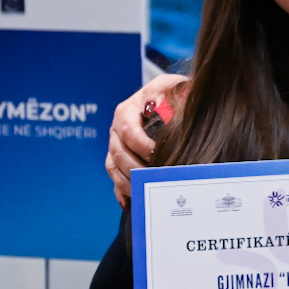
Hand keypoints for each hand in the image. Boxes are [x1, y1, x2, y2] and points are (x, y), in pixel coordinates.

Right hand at [107, 73, 187, 205]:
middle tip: (152, 178)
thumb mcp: (174, 86)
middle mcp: (118, 127)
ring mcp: (116, 143)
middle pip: (118, 151)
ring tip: (142, 190)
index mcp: (129, 109)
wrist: (169, 97)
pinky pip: (114, 176)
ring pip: (113, 165)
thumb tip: (173, 108)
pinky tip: (129, 201)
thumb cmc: (173, 93)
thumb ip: (174, 94)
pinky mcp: (117, 158)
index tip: (156, 153)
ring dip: (127, 181)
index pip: (128, 129)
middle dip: (134, 167)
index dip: (140, 144)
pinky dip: (120, 189)